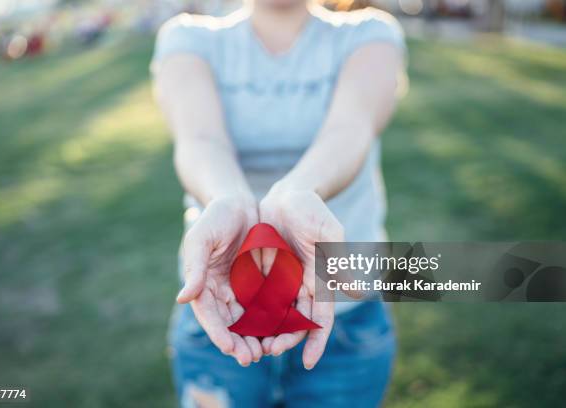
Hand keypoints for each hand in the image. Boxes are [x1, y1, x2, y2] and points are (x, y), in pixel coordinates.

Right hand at [177, 194, 262, 365]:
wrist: (240, 203)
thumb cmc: (216, 217)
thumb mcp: (202, 238)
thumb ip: (195, 268)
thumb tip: (183, 299)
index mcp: (203, 284)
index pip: (209, 314)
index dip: (217, 333)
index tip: (228, 348)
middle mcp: (221, 291)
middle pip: (229, 324)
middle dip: (238, 343)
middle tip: (250, 358)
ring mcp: (241, 288)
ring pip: (248, 320)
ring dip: (255, 338)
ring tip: (266, 353)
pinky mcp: (261, 283)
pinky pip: (266, 305)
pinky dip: (272, 321)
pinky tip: (281, 332)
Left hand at [258, 188, 342, 368]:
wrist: (288, 195)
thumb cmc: (312, 211)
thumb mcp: (328, 233)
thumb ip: (338, 261)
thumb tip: (359, 292)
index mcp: (321, 281)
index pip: (321, 318)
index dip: (317, 341)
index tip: (309, 362)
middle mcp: (302, 286)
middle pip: (295, 322)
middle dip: (285, 340)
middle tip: (269, 352)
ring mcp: (282, 281)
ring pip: (275, 315)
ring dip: (266, 333)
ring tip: (253, 346)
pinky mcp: (264, 274)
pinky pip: (257, 298)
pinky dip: (251, 314)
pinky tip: (238, 325)